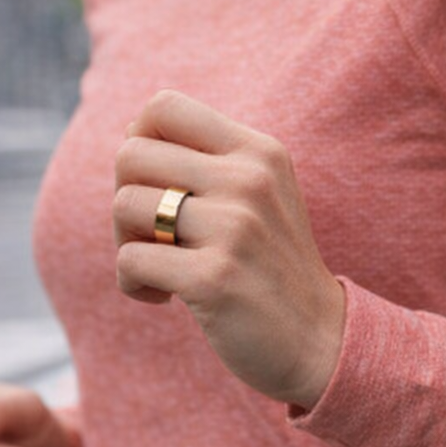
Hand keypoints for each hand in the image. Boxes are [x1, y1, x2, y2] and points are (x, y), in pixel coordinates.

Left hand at [112, 88, 346, 408]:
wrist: (321, 339)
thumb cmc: (272, 265)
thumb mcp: (259, 195)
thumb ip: (207, 160)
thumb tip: (131, 134)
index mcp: (258, 152)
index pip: (163, 107)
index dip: (139, 143)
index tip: (158, 186)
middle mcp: (249, 180)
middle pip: (130, 154)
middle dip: (126, 198)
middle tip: (153, 235)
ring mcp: (234, 228)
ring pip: (124, 205)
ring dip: (124, 243)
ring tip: (159, 267)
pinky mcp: (213, 278)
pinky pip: (129, 260)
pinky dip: (132, 283)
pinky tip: (162, 297)